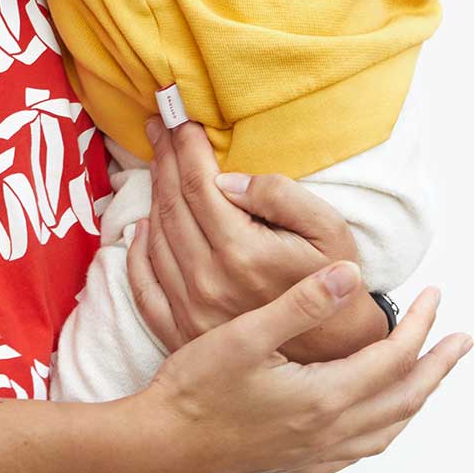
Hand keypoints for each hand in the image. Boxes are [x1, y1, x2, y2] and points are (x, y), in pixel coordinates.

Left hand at [129, 119, 378, 361]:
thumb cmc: (337, 282)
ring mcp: (189, 309)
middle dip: (164, 159)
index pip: (198, 185)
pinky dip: (137, 252)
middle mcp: (207, 281)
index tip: (178, 117)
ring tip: (156, 163)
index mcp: (241, 252)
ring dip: (153, 195)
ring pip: (155, 238)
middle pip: (172, 205)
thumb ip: (279, 196)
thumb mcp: (328, 229)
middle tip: (158, 126)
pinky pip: (144, 284)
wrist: (337, 355)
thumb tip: (226, 179)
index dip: (185, 146)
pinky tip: (140, 226)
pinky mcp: (180, 330)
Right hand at [137, 262, 471, 472]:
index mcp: (324, 396)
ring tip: (430, 375)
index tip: (435, 296)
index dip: (420, 325)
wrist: (161, 445)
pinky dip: (385, 427)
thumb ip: (301, 304)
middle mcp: (330, 431)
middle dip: (436, 364)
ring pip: (388, 427)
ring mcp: (317, 453)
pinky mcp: (301, 463)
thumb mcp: (244, 334)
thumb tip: (350, 274)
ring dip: (416, 397)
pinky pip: (363, 448)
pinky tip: (377, 417)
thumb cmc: (195, 387)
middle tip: (461, 339)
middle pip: (405, 397)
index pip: (392, 357)